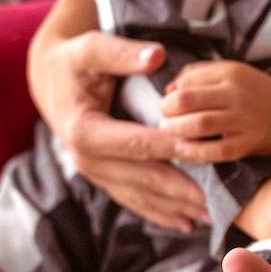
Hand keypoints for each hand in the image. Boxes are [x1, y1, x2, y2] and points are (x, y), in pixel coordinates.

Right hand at [28, 27, 208, 232]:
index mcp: (84, 129)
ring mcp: (96, 173)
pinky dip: (162, 213)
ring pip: (142, 195)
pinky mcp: (104, 179)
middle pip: (143, 177)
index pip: (135, 142)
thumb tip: (156, 56)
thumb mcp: (90, 49)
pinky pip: (135, 200)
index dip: (169, 147)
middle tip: (218, 198)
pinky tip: (188, 223)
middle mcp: (87, 159)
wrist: (52, 83)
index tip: (202, 150)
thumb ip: (121, 54)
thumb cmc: (75, 63)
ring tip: (214, 215)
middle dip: (182, 190)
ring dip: (178, 208)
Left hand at [160, 60, 270, 162]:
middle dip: (167, 112)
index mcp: (230, 72)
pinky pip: (217, 150)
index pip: (186, 81)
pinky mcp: (251, 142)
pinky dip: (196, 152)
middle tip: (164, 119)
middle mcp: (237, 93)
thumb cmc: (256, 93)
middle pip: (186, 100)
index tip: (168, 105)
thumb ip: (198, 74)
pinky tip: (185, 151)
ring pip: (199, 124)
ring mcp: (245, 119)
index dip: (170, 94)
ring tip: (172, 134)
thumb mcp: (232, 72)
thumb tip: (168, 89)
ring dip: (177, 131)